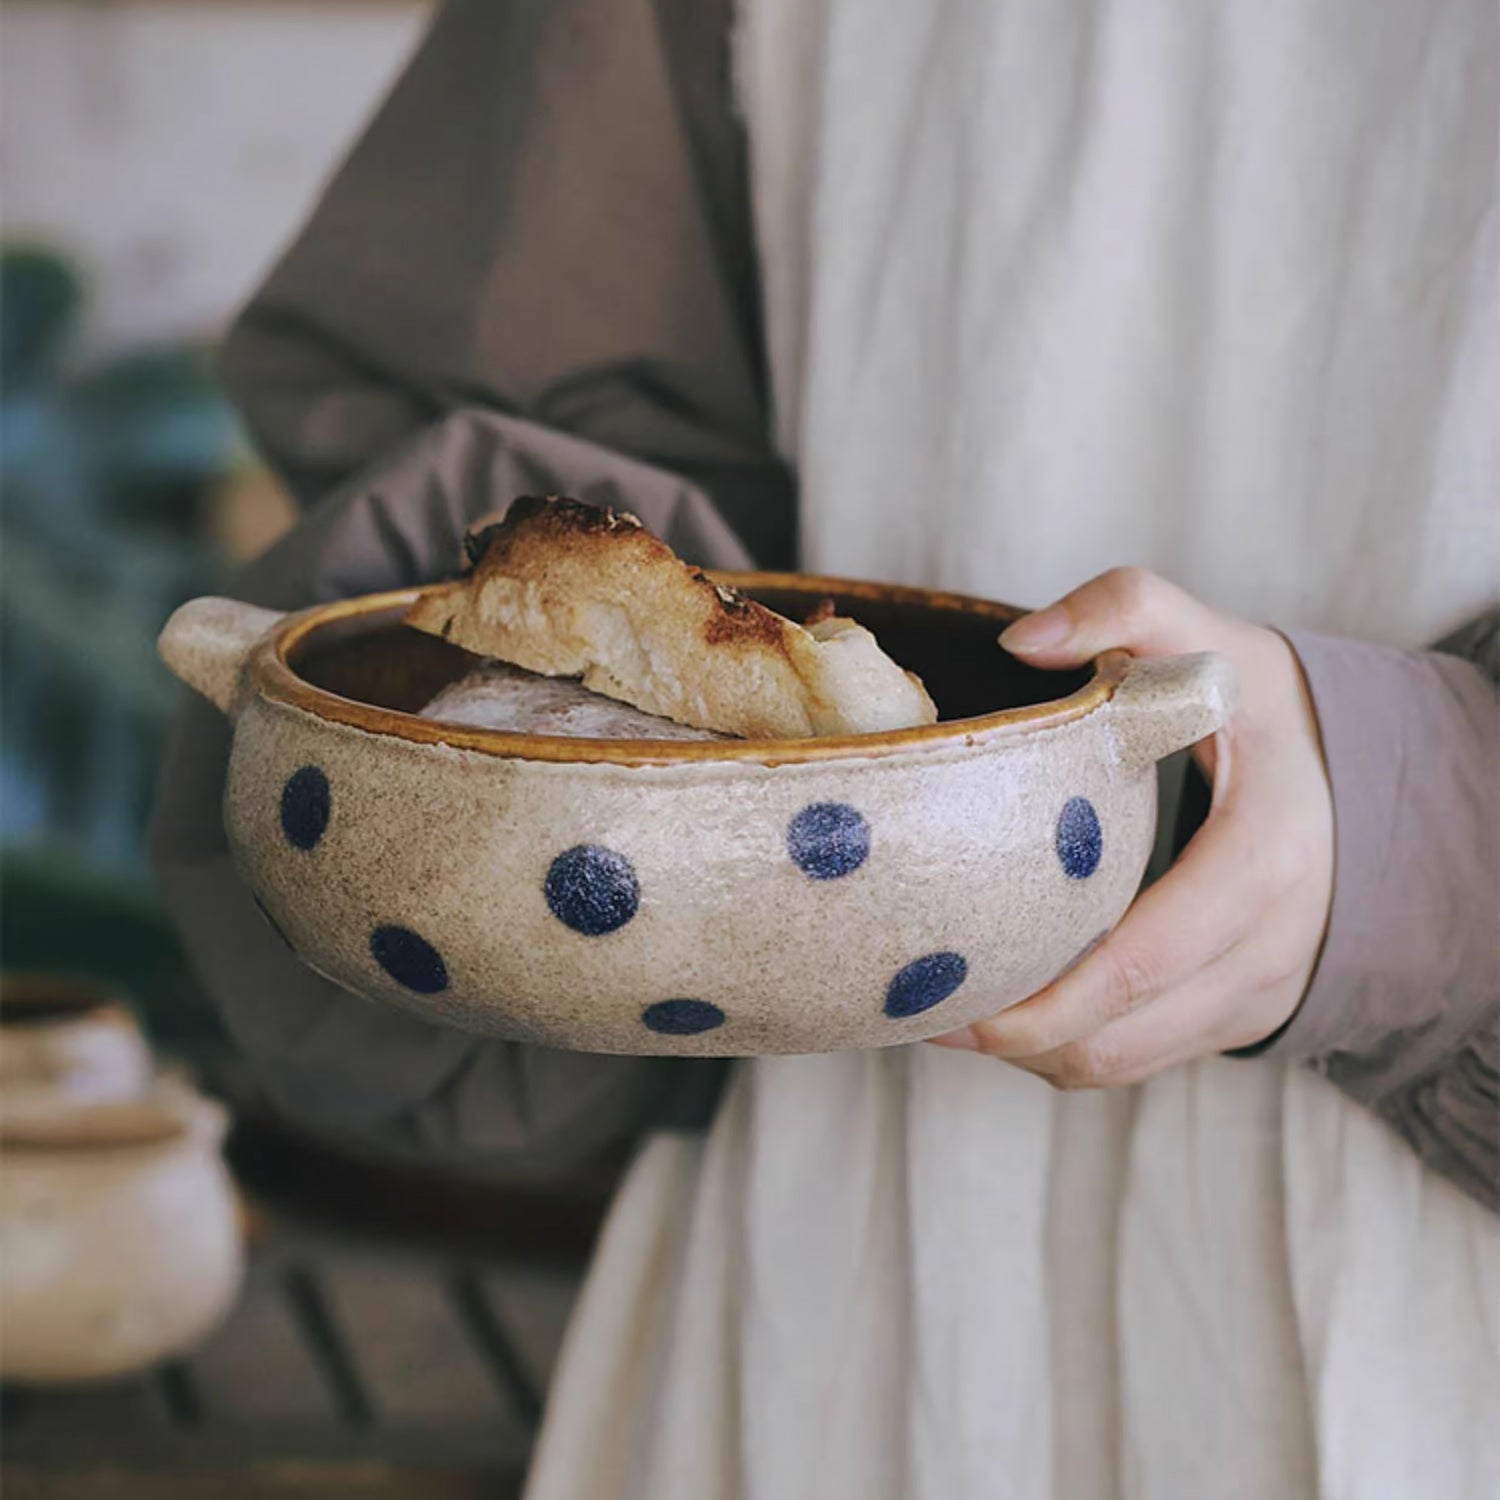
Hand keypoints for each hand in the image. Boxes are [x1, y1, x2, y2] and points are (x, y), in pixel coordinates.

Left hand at [931, 567, 1334, 1085]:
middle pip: (1117, 1037)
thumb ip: (1127, 608)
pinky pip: (1137, 1058)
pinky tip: (1009, 1007)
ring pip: (1120, 1063)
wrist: (1361, 779)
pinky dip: (1068, 1047)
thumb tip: (1021, 641)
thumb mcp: (1214, 638)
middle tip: (923, 1009)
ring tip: (948, 1012)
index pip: (1142, 962)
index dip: (1043, 999)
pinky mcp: (1234, 1015)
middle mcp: (1264, 950)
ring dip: (1031, 1052)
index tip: (958, 1001)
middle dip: (1012, 1038)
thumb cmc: (1268, 709)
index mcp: (1260, 864)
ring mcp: (1254, 994)